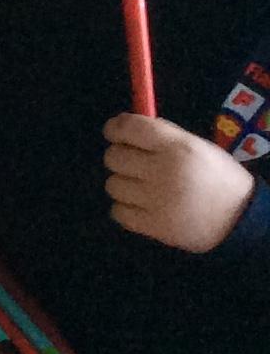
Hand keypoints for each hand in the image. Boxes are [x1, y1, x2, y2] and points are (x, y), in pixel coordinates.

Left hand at [105, 114, 259, 252]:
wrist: (241, 217)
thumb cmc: (216, 176)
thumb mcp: (197, 146)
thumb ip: (162, 135)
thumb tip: (124, 126)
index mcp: (178, 147)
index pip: (130, 129)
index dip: (115, 128)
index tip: (114, 132)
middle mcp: (164, 171)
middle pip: (114, 157)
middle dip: (121, 157)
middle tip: (136, 164)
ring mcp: (157, 201)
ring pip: (112, 185)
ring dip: (124, 184)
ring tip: (144, 188)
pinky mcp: (154, 226)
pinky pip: (118, 212)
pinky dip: (126, 209)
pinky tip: (143, 206)